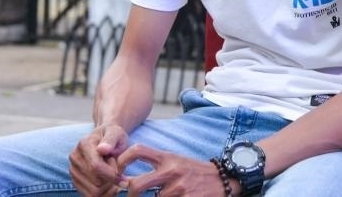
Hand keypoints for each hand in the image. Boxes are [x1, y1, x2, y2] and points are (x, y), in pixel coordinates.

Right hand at [69, 123, 130, 195]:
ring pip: (93, 192)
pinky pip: (89, 195)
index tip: (124, 177)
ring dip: (107, 188)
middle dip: (111, 180)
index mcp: (84, 144)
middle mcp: (75, 157)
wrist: (105, 138)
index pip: (96, 167)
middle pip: (95, 182)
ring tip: (113, 176)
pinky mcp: (75, 180)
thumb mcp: (116, 133)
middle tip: (117, 171)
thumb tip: (103, 149)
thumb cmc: (113, 136)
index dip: (112, 175)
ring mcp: (73, 170)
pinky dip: (102, 193)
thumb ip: (111, 140)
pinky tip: (108, 183)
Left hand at [116, 144, 231, 195]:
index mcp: (167, 158)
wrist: (223, 179)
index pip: (138, 150)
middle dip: (129, 194)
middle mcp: (171, 171)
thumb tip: (128, 178)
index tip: (118, 171)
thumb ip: (156, 165)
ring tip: (164, 195)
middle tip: (129, 195)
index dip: (123, 159)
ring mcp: (178, 188)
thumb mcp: (176, 161)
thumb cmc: (194, 171)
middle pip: (137, 184)